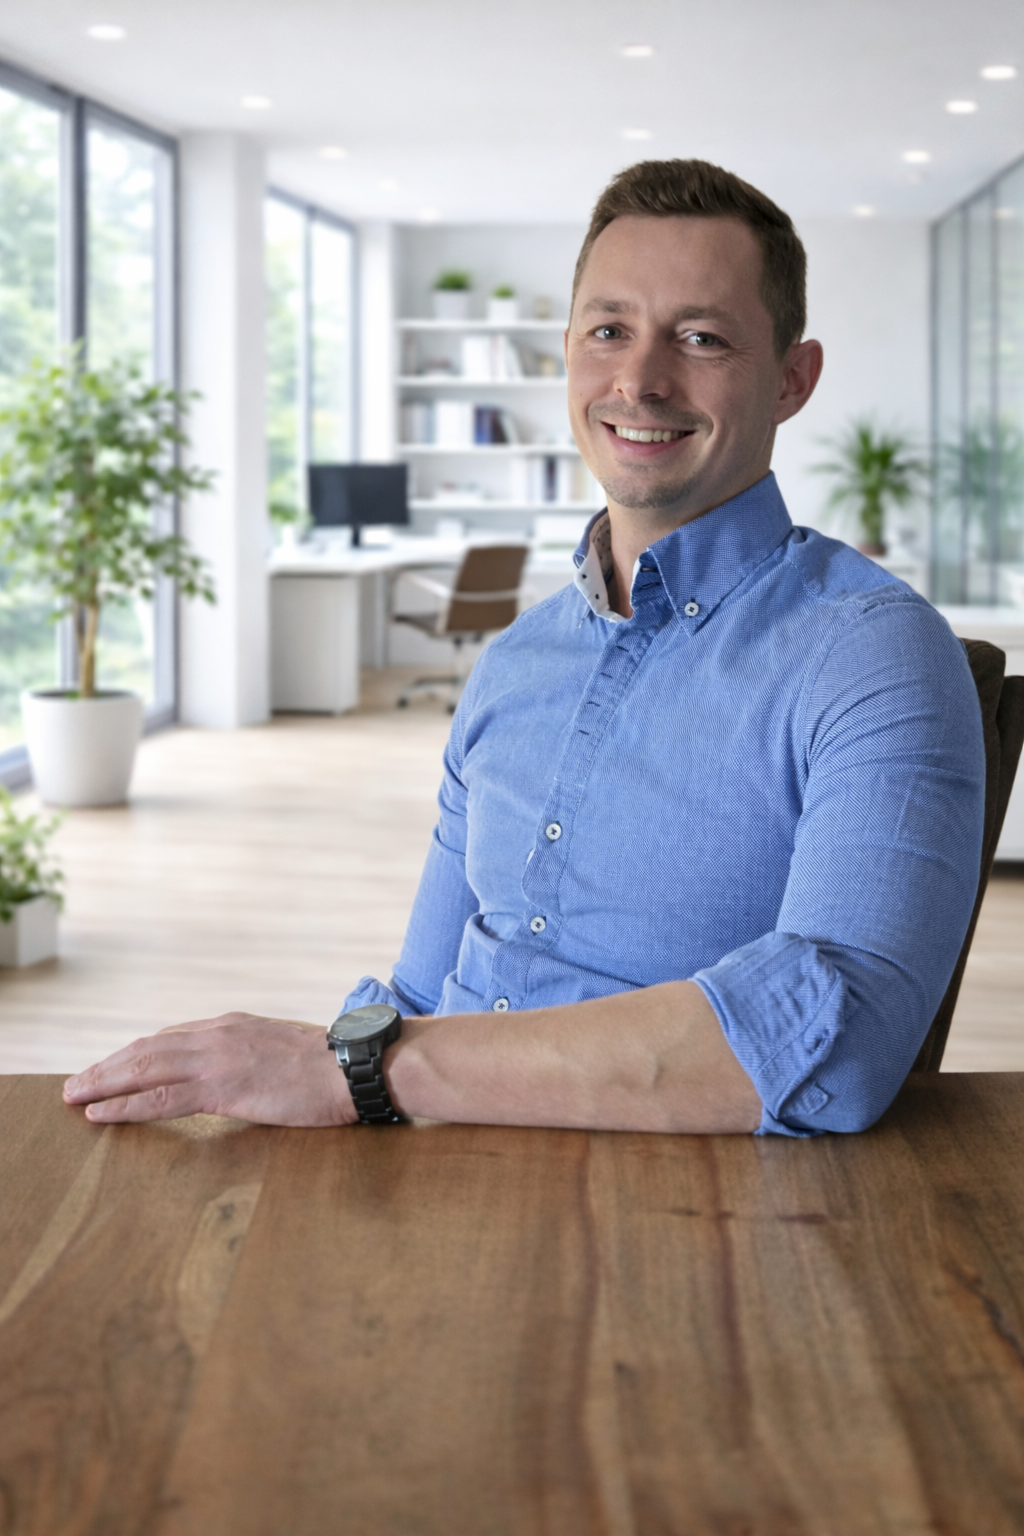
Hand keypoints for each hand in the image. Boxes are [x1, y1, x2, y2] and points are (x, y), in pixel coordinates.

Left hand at [62, 1012, 357, 1125]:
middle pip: (148, 1049)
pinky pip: (160, 1097)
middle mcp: (218, 1035)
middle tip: (76, 1081)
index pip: (171, 1038)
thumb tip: (246, 1074)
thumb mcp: (285, 1051)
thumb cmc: (334, 1066)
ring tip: (74, 1095)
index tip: (113, 1065)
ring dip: (103, 1082)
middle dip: (108, 1065)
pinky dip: (125, 1104)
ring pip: (144, 1068)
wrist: (358, 1066)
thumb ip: (256, 1056)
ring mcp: (218, 1059)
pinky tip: (101, 1112)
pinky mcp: (222, 1087)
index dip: (136, 1053)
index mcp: (234, 1026)